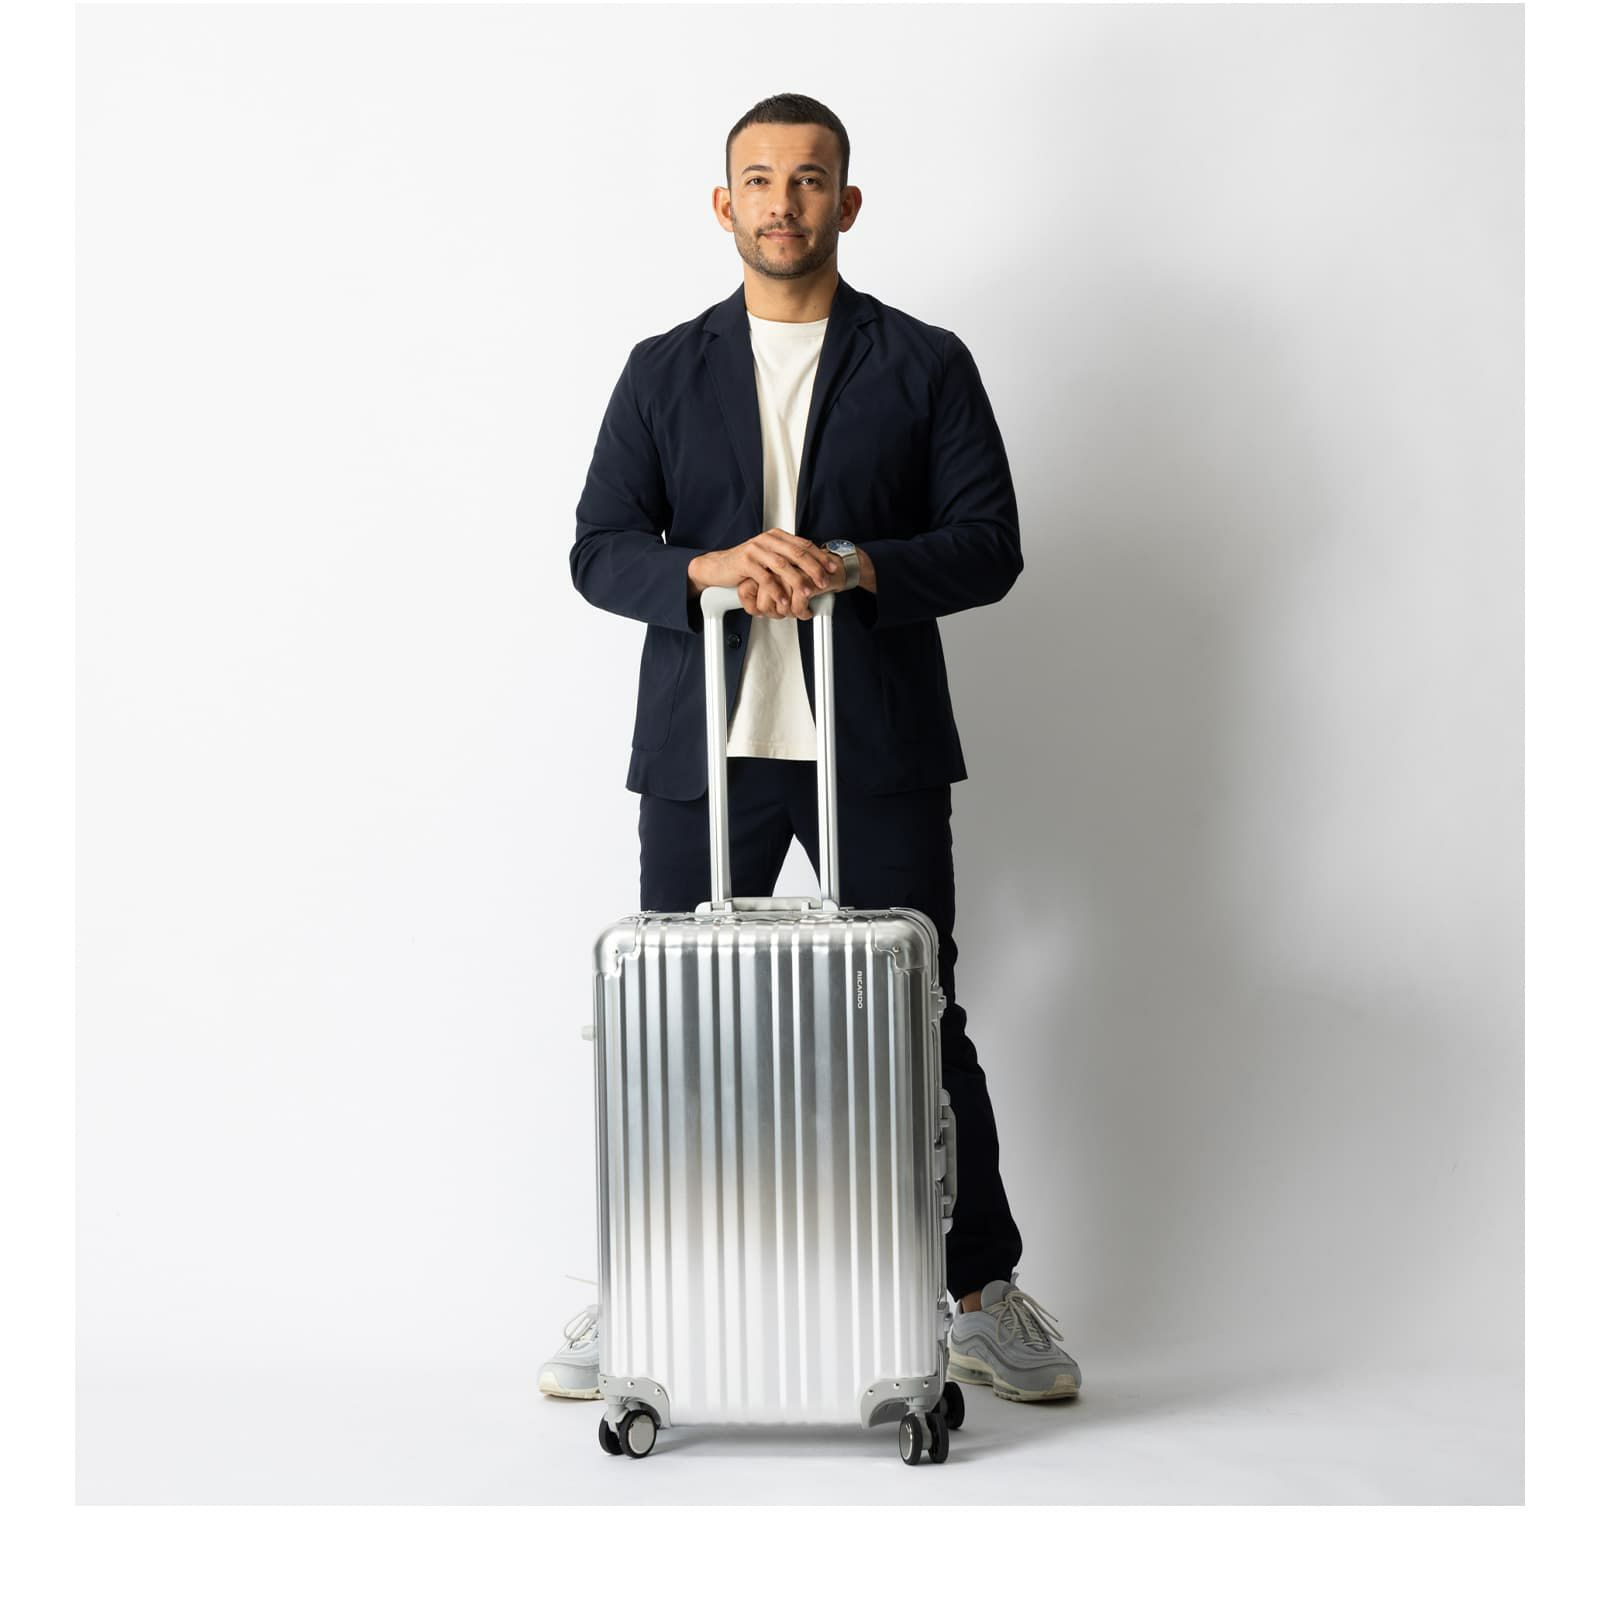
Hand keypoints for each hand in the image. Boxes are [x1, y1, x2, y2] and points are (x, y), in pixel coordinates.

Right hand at [689, 529, 841, 619]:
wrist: (718, 567)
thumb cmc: (746, 565)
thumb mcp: (769, 557)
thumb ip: (786, 557)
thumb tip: (812, 566)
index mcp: (776, 536)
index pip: (803, 544)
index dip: (820, 556)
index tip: (832, 567)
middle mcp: (767, 539)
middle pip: (796, 553)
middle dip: (813, 568)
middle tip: (824, 582)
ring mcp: (755, 549)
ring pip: (782, 565)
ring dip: (797, 580)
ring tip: (808, 592)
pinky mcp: (745, 561)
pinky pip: (764, 577)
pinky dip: (776, 590)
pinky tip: (783, 599)